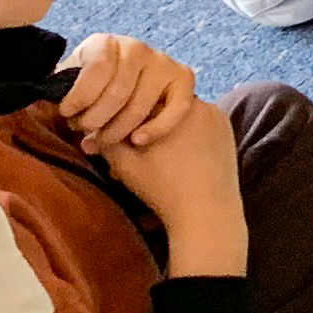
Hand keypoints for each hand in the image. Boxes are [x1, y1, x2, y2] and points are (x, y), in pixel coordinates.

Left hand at [55, 34, 196, 155]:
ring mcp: (162, 62)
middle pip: (118, 91)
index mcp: (105, 43)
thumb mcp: (73, 81)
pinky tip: (138, 140)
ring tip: (103, 141)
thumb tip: (47, 100)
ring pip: (140, 105)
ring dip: (118, 130)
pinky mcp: (184, 78)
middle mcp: (136, 47)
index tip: (68, 115)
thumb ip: (62, 89)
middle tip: (84, 133)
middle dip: (96, 119)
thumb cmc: (94, 87)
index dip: (80, 96)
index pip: (96, 68)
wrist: (131, 82)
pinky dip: (157, 128)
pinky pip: (176, 108)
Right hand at [104, 91, 246, 275]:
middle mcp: (196, 103)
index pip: (137, 100)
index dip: (123, 117)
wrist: (207, 212)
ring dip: (165, 128)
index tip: (115, 134)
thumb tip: (86, 134)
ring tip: (155, 154)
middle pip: (161, 106)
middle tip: (133, 145)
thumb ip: (105, 142)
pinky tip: (178, 155)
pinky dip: (187, 134)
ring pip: (180, 115)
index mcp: (169, 106)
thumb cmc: (163, 189)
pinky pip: (200, 123)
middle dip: (144, 123)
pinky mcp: (227, 129)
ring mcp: (216, 115)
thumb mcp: (125, 164)